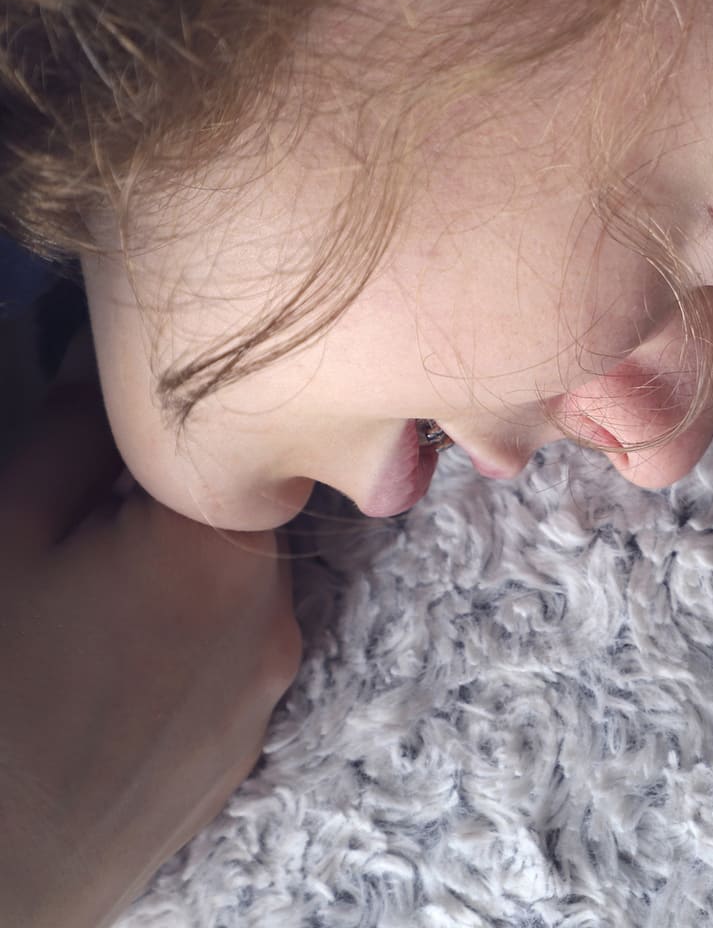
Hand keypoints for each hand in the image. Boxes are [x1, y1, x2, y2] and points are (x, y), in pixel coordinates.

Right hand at [0, 377, 300, 926]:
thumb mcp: (5, 531)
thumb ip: (77, 435)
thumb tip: (114, 367)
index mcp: (229, 552)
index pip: (234, 446)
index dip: (164, 439)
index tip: (103, 456)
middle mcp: (276, 620)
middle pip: (237, 521)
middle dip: (165, 512)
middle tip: (75, 542)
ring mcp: (264, 696)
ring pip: (230, 594)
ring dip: (169, 582)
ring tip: (76, 620)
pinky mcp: (240, 755)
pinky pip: (219, 666)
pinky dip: (172, 650)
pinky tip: (96, 679)